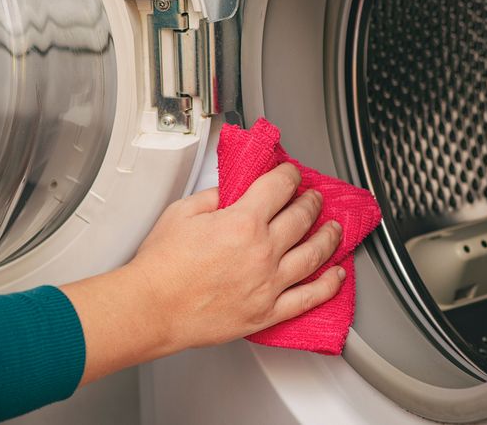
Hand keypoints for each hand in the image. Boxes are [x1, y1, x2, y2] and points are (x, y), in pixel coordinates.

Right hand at [61, 163, 343, 384]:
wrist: (151, 309)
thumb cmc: (161, 266)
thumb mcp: (182, 212)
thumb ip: (214, 197)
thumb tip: (232, 193)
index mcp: (243, 222)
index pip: (279, 188)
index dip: (289, 175)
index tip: (291, 174)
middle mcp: (263, 252)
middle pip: (302, 217)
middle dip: (311, 201)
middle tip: (314, 197)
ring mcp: (269, 283)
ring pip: (314, 255)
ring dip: (328, 237)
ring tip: (333, 229)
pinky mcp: (267, 312)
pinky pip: (308, 297)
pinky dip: (328, 285)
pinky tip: (336, 275)